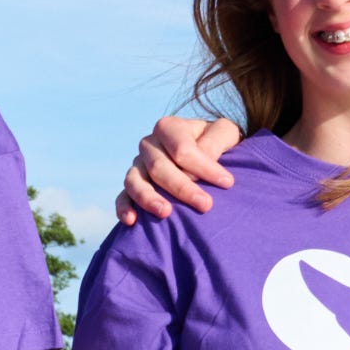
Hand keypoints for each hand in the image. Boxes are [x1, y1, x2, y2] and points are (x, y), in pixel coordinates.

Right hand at [119, 111, 242, 224]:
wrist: (205, 155)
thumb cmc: (216, 144)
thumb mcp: (225, 133)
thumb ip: (216, 139)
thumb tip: (204, 156)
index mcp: (168, 128)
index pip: (181, 148)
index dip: (204, 166)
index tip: (228, 183)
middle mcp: (149, 146)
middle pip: (158, 167)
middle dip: (182, 187)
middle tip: (206, 205)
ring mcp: (137, 167)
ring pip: (134, 181)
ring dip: (149, 198)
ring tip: (166, 213)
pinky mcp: (132, 187)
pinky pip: (122, 197)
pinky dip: (124, 208)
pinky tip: (133, 221)